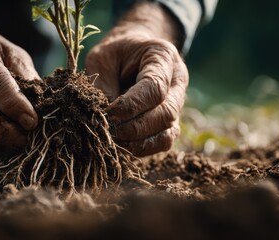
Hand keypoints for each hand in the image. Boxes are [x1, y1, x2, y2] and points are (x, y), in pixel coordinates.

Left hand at [86, 2, 187, 156]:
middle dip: (133, 128)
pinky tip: (121, 144)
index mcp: (163, 57)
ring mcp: (177, 104)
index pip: (155, 88)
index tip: (106, 113)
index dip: (130, 106)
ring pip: (167, 133)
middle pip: (166, 114)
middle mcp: (177, 81)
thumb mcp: (101, 58)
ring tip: (112, 140)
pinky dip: (141, 148)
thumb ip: (102, 86)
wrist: (129, 52)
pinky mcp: (170, 122)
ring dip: (137, 142)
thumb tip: (102, 119)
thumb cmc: (113, 53)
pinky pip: (162, 142)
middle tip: (107, 130)